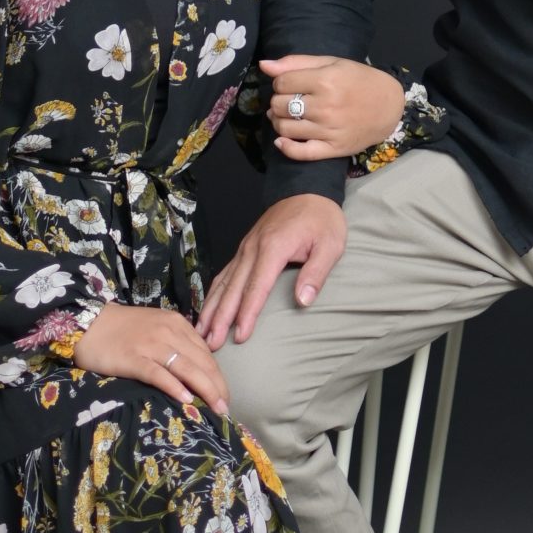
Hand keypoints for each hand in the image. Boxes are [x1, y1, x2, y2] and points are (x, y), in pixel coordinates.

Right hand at [74, 302, 230, 421]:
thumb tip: (198, 369)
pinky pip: (159, 374)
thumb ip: (178, 342)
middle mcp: (169, 332)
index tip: (224, 395)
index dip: (218, 376)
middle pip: (203, 362)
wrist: (88, 322)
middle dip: (218, 387)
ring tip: (216, 409)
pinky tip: (187, 400)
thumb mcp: (157, 328)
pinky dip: (175, 387)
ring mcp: (151, 345)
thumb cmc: (123, 329)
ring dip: (206, 390)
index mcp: (177, 324)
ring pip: (188, 369)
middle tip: (226, 409)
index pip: (207, 353)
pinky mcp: (134, 359)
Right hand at [195, 195, 347, 347]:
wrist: (307, 189)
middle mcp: (253, 249)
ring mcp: (245, 248)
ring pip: (223, 282)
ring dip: (211, 308)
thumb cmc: (321, 219)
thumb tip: (303, 301)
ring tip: (201, 332)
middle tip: (211, 343)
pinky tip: (207, 309)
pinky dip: (213, 293)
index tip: (240, 336)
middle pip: (233, 288)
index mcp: (273, 248)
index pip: (257, 287)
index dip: (247, 314)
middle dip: (221, 318)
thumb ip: (316, 273)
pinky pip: (225, 273)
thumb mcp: (330, 244)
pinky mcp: (244, 249)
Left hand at [260, 54, 405, 159]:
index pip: (281, 83)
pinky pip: (300, 153)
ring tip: (288, 116)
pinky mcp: (333, 149)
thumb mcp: (332, 63)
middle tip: (289, 100)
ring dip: (279, 121)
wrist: (390, 106)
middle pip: (279, 105)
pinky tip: (282, 140)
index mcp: (325, 81)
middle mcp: (325, 106)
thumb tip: (263, 65)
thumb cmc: (359, 80)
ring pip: (284, 128)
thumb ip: (296, 63)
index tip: (290, 83)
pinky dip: (286, 147)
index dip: (280, 82)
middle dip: (278, 101)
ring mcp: (329, 130)